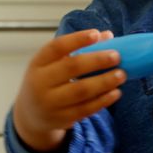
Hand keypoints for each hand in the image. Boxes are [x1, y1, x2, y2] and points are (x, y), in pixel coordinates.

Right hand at [12, 29, 123, 151]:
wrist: (31, 115)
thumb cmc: (48, 81)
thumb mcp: (54, 64)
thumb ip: (79, 49)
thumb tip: (108, 36)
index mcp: (38, 63)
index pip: (56, 47)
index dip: (77, 39)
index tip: (96, 34)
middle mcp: (40, 82)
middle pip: (71, 67)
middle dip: (97, 60)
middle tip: (117, 56)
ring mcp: (50, 103)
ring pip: (81, 91)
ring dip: (104, 82)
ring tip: (121, 74)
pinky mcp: (62, 118)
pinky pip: (86, 109)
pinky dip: (103, 100)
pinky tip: (116, 92)